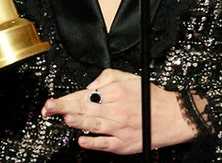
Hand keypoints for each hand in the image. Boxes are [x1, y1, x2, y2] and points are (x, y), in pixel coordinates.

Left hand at [40, 68, 196, 153]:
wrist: (173, 117)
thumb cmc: (150, 98)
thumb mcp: (129, 78)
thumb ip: (107, 77)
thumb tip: (89, 86)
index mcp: (116, 93)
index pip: (85, 95)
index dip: (66, 98)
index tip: (52, 101)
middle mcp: (116, 110)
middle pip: (85, 108)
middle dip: (63, 108)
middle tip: (48, 109)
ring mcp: (119, 129)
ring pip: (93, 125)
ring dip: (76, 122)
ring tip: (64, 118)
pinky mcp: (123, 145)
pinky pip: (104, 144)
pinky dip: (92, 142)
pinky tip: (81, 140)